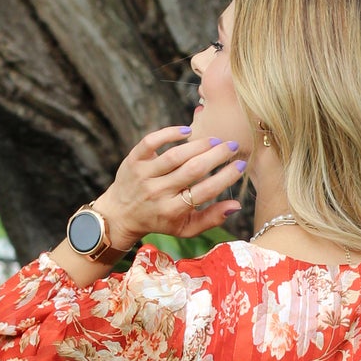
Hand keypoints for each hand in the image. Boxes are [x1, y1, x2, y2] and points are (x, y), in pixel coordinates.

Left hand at [95, 123, 245, 246]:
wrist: (121, 214)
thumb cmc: (160, 220)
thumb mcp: (185, 228)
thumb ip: (211, 219)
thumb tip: (236, 205)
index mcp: (172, 210)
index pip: (205, 192)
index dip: (225, 178)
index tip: (240, 166)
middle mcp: (158, 193)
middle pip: (192, 170)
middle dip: (216, 156)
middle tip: (231, 146)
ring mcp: (144, 175)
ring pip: (176, 155)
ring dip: (199, 144)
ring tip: (214, 140)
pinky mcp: (133, 160)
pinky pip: (152, 141)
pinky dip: (170, 133)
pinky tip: (187, 131)